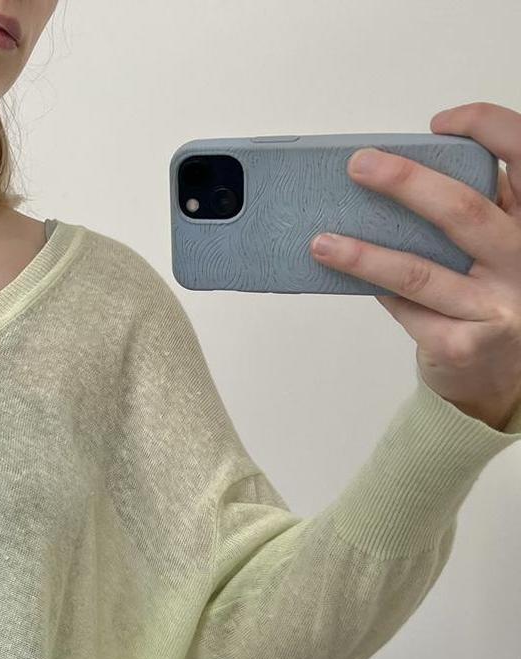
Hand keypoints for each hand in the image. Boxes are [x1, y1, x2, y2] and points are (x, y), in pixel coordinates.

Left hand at [308, 101, 520, 430]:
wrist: (496, 378)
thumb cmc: (487, 299)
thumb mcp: (495, 248)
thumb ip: (469, 214)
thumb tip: (394, 178)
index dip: (487, 128)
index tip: (439, 122)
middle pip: (463, 210)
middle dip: (406, 182)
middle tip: (359, 166)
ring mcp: (497, 305)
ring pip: (419, 271)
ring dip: (363, 254)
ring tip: (321, 240)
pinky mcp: (463, 343)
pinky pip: (405, 309)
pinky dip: (373, 290)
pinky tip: (343, 276)